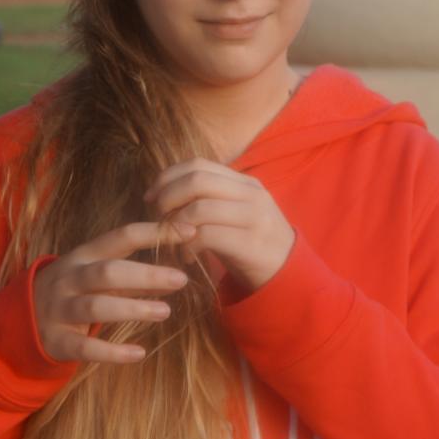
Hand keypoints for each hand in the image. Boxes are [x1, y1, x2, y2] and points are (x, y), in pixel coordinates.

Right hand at [33, 221, 193, 363]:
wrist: (19, 320)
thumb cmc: (72, 291)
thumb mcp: (95, 273)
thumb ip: (132, 272)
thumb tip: (177, 271)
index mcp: (83, 255)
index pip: (121, 236)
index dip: (155, 233)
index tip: (189, 231)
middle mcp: (69, 278)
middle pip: (108, 272)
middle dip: (146, 274)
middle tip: (182, 279)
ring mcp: (60, 309)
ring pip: (96, 306)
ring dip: (132, 308)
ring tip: (165, 312)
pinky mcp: (56, 340)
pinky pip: (85, 346)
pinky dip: (113, 352)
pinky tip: (139, 353)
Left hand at [144, 158, 295, 294]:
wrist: (287, 273)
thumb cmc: (251, 242)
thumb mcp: (235, 212)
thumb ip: (210, 197)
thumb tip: (166, 191)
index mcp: (244, 182)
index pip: (198, 164)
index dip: (168, 177)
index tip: (151, 196)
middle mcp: (251, 194)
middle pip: (197, 180)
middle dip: (168, 197)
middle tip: (157, 216)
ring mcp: (253, 217)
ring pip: (200, 208)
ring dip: (176, 225)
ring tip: (171, 240)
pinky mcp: (250, 243)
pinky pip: (206, 237)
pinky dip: (187, 247)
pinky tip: (185, 257)